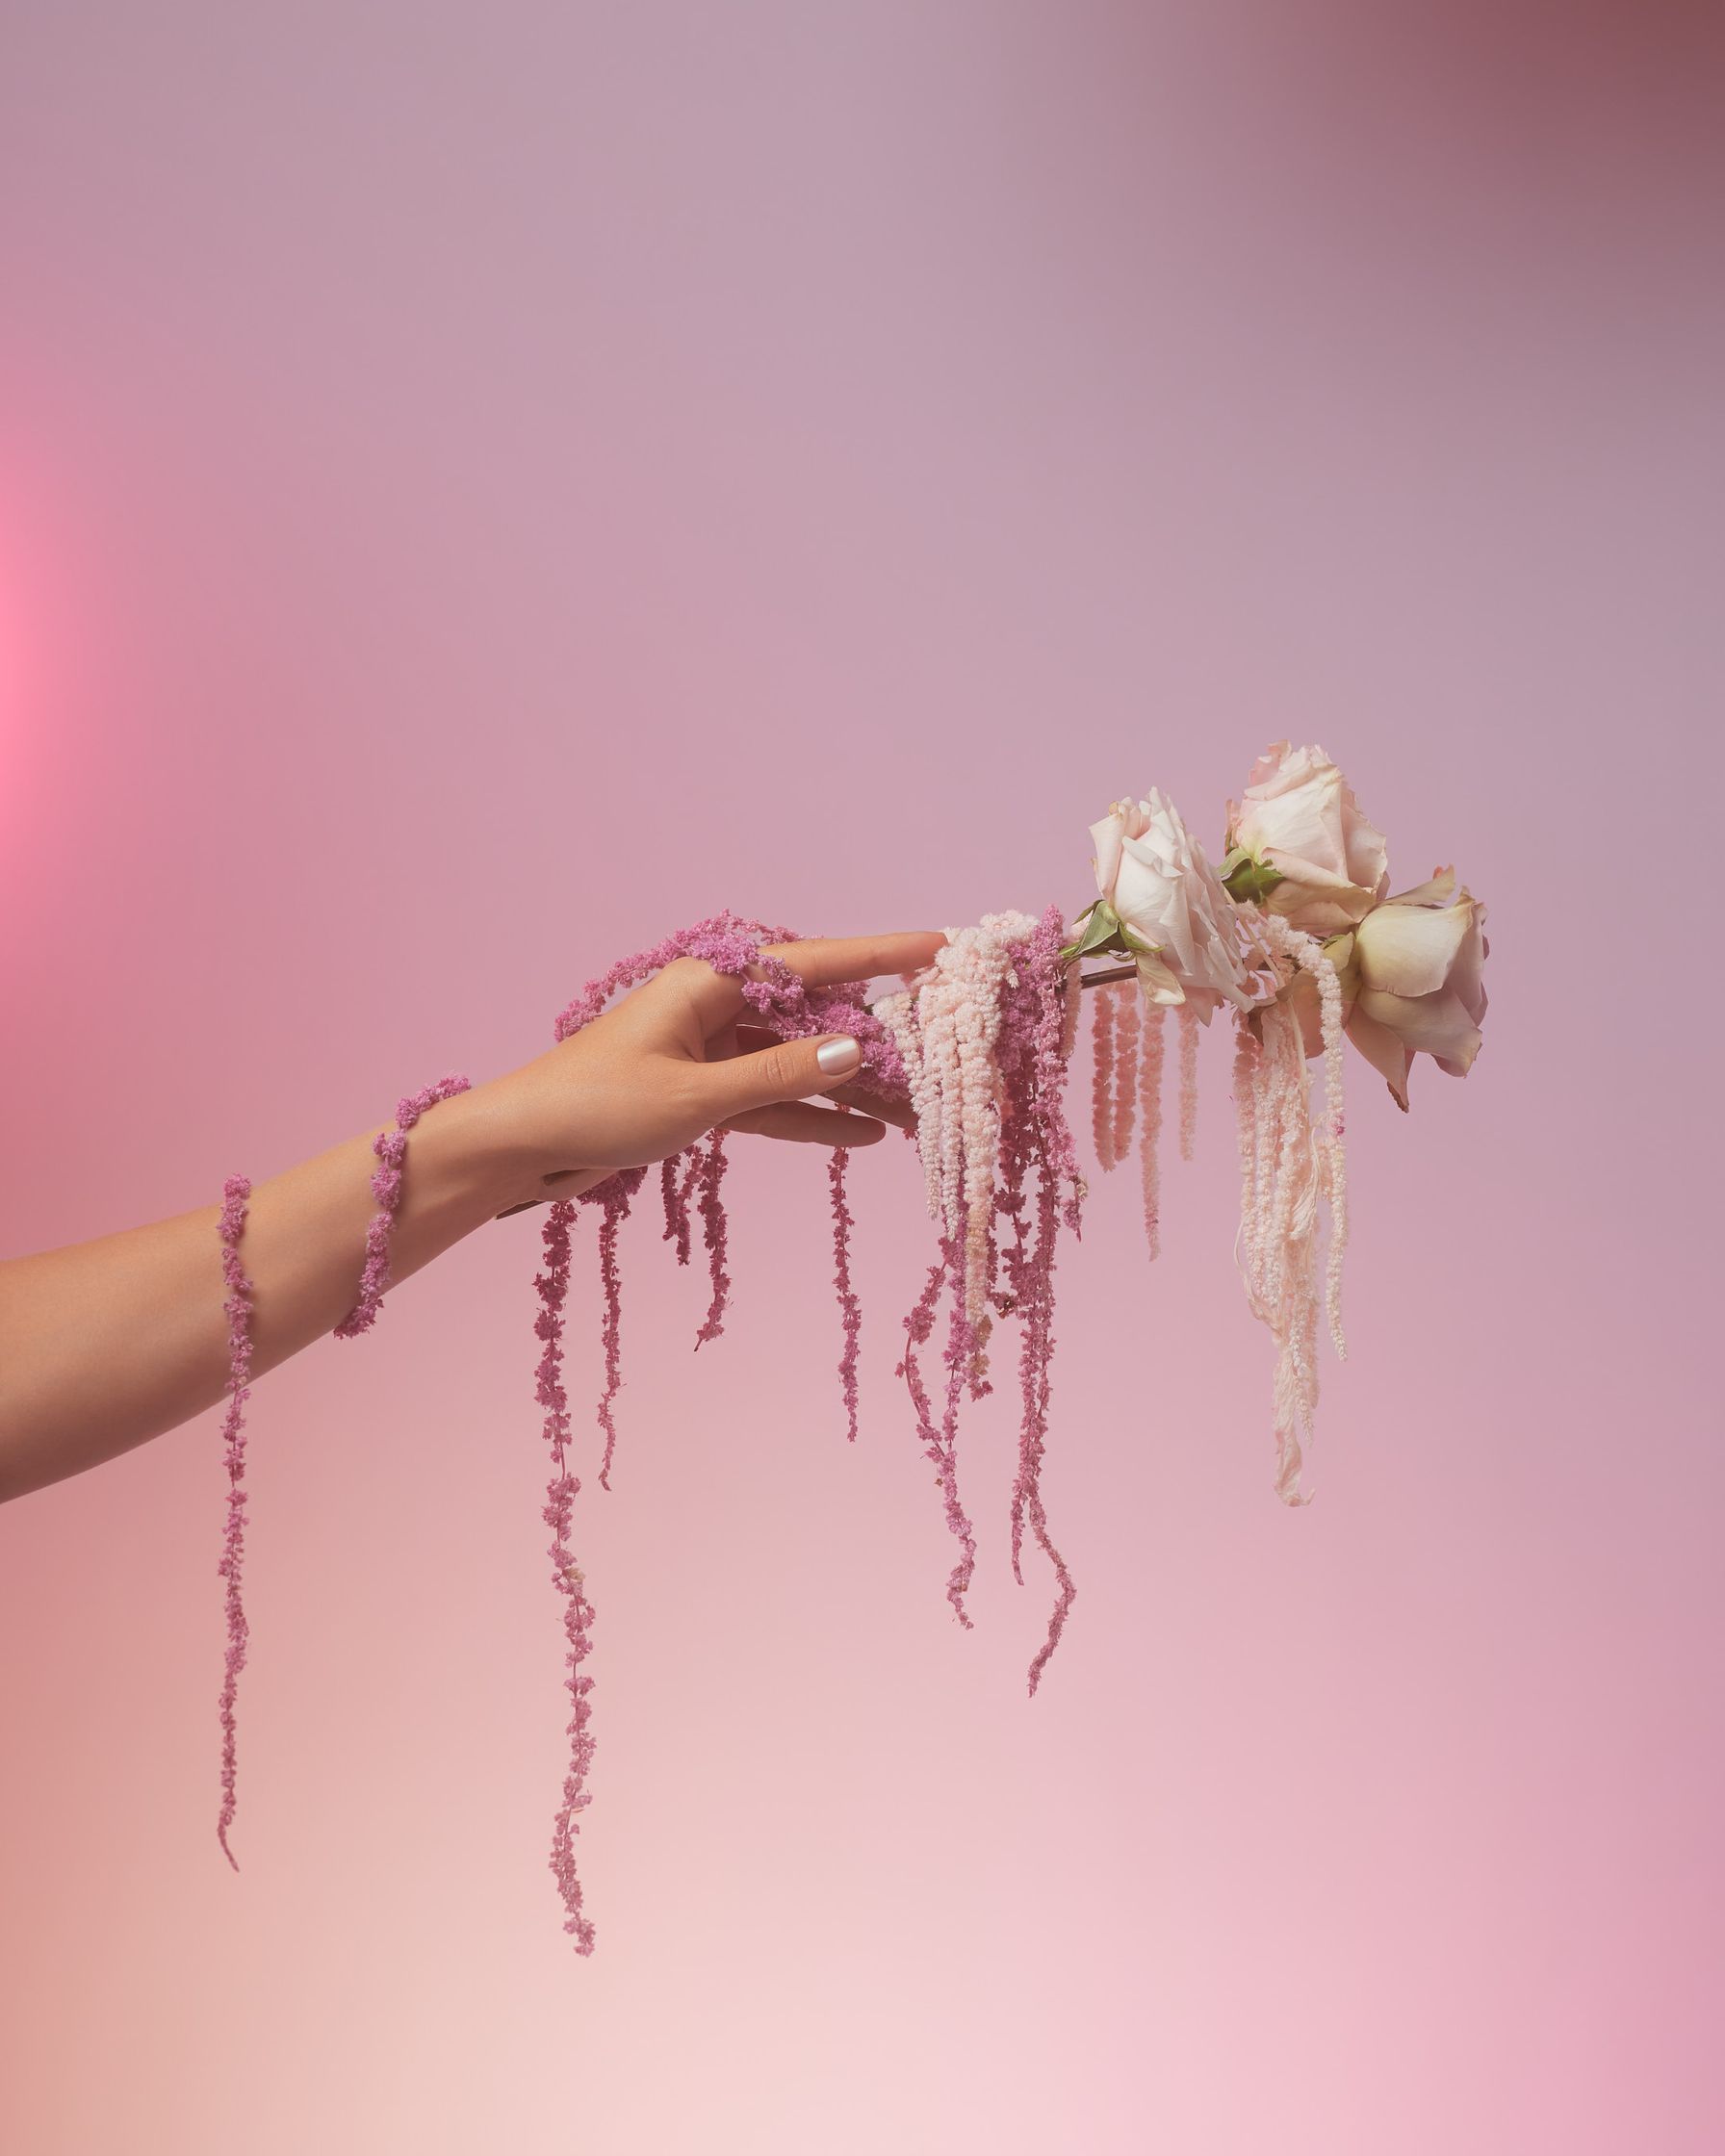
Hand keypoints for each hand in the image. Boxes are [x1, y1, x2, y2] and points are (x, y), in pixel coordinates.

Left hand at [479, 931, 942, 1212]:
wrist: (520, 1146)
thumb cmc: (595, 1108)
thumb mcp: (696, 1096)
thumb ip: (779, 1075)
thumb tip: (856, 1052)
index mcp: (710, 983)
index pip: (817, 961)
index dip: (884, 955)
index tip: (942, 948)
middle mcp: (716, 1007)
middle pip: (817, 1017)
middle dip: (882, 1042)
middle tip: (945, 1059)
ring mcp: (711, 1050)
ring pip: (801, 1064)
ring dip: (854, 1090)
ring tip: (919, 1115)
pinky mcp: (703, 1092)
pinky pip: (773, 1100)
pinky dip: (812, 1117)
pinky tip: (864, 1135)